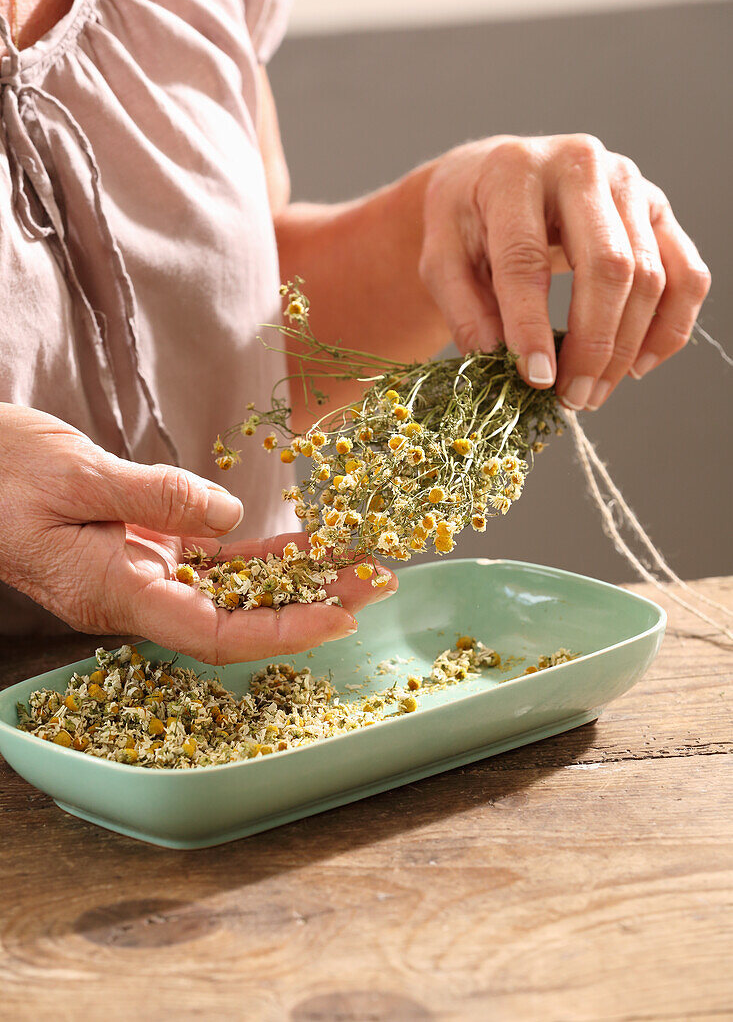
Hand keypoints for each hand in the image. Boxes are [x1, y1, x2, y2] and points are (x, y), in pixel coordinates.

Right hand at [0, 405, 395, 661]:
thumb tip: (229, 517)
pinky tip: (303, 543)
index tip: (337, 618)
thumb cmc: (0, 471)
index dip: (279, 632)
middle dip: (307, 604)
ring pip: (232, 589)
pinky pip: (213, 561)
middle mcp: (133, 595)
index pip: (212, 632)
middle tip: (373, 582)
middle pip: (236, 617)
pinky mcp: (145, 549)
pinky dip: (259, 552)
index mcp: (112, 592)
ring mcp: (141, 575)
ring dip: (294, 577)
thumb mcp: (77, 473)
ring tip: (354, 560)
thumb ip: (154, 497)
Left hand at [419, 134, 710, 409]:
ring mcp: (629, 184)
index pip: (527, 258)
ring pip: (651, 276)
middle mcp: (581, 166)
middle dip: (593, 344)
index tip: (534, 379)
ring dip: (626, 348)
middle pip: (608, 265)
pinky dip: (670, 328)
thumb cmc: (468, 219)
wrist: (497, 174)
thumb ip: (464, 309)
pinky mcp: (658, 210)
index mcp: (514, 171)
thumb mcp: (441, 258)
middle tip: (571, 398)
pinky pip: (687, 274)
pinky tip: (637, 367)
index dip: (531, 325)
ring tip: (592, 392)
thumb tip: (498, 362)